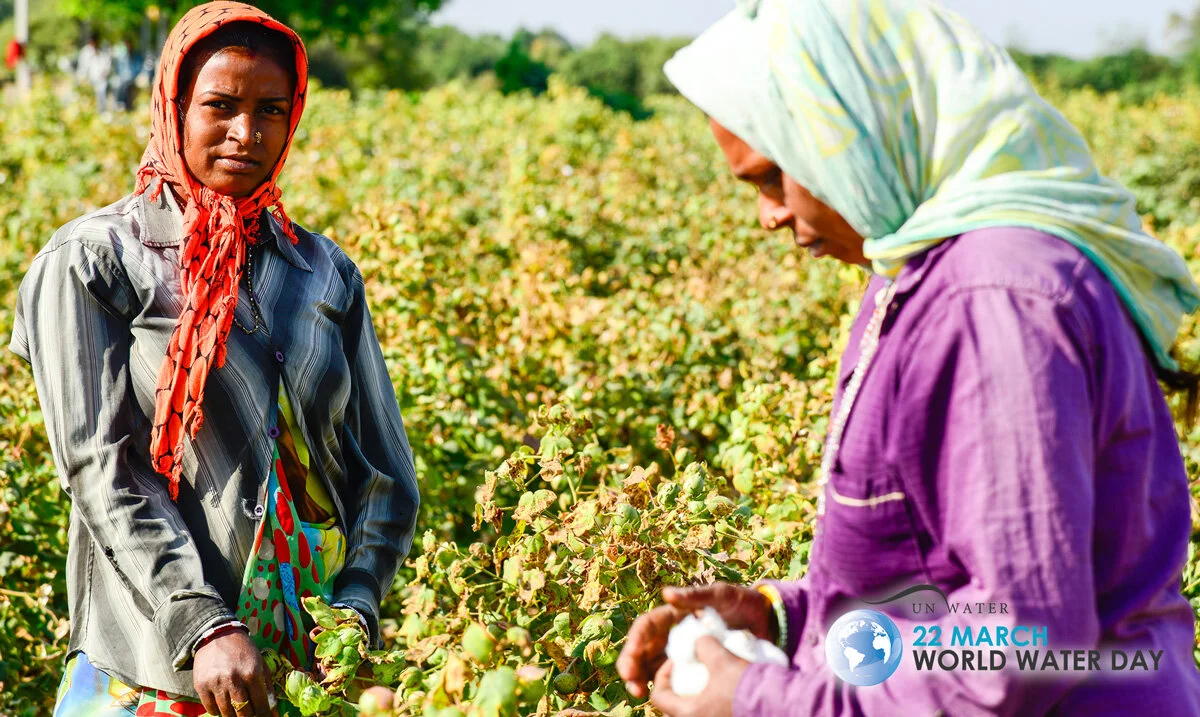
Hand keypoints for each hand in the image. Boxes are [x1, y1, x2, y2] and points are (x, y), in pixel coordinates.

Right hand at [193, 630, 275, 716]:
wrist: (218, 636)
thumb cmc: (244, 650)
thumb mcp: (261, 664)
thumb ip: (268, 688)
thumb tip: (273, 712)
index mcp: (252, 673)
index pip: (260, 705)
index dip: (264, 714)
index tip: (265, 716)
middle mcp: (233, 679)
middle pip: (243, 713)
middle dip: (249, 715)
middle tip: (249, 712)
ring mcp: (216, 683)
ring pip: (226, 713)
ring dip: (233, 714)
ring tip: (237, 708)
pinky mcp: (201, 686)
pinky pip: (210, 709)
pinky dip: (218, 711)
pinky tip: (223, 703)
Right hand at [616, 583, 773, 698]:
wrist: (766, 622)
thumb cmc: (742, 603)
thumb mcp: (721, 595)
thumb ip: (696, 595)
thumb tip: (666, 594)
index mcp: (674, 614)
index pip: (646, 626)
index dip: (636, 639)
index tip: (634, 654)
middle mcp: (672, 633)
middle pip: (642, 649)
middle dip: (631, 665)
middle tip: (632, 682)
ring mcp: (681, 652)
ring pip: (650, 666)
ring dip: (640, 679)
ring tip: (638, 693)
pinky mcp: (692, 668)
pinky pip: (670, 679)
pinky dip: (661, 689)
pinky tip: (660, 699)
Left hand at [650, 636, 749, 716]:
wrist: (775, 704)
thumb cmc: (742, 685)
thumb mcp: (720, 659)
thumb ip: (704, 646)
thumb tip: (699, 640)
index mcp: (687, 714)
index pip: (659, 696)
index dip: (663, 675)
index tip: (677, 661)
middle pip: (674, 709)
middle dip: (677, 689)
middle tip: (688, 672)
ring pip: (693, 713)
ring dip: (695, 697)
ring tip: (707, 679)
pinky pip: (710, 714)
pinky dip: (709, 704)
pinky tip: (722, 688)